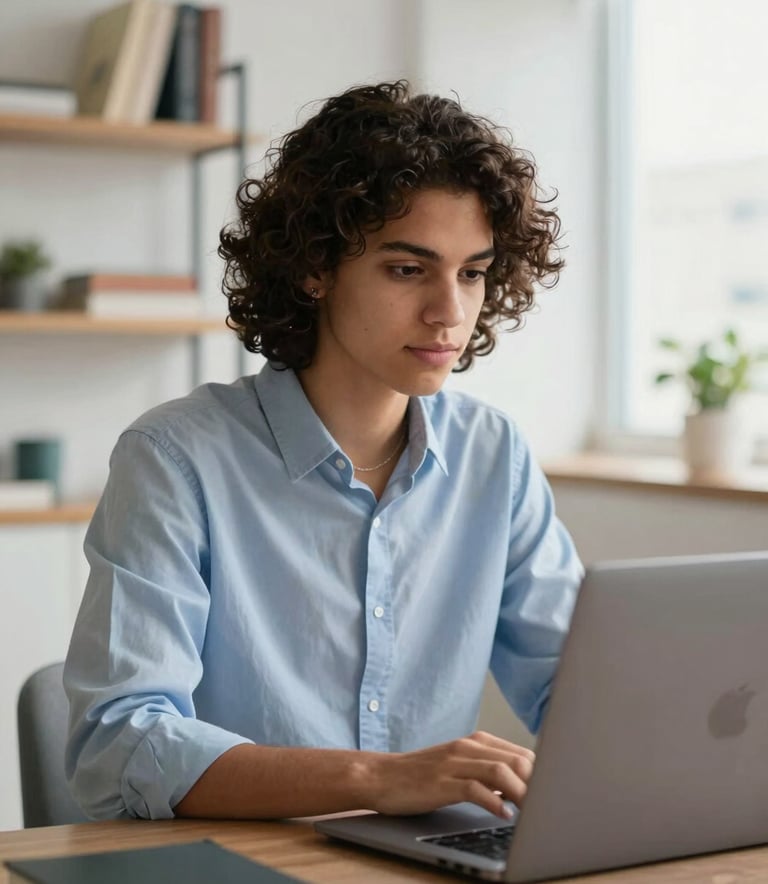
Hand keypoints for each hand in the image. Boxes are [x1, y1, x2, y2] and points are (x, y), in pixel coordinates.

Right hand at [365, 730, 534, 818]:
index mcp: (475, 742)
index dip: (543, 774)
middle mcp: (467, 747)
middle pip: (516, 760)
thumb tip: (523, 788)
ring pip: (500, 772)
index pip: (521, 753)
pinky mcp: (441, 781)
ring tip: (535, 813)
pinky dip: (493, 801)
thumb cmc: (421, 776)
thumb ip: (488, 772)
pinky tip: (504, 814)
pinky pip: (474, 788)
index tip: (556, 793)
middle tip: (551, 806)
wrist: (381, 776)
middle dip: (539, 783)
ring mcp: (454, 762)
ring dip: (522, 793)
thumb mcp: (458, 767)